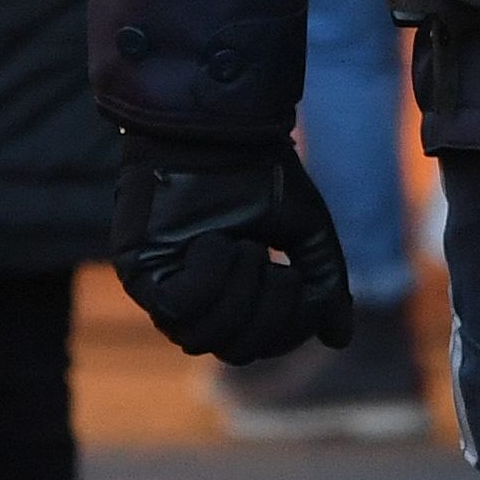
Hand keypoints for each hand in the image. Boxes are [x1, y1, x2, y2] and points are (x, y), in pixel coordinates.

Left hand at [112, 130, 354, 364]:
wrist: (222, 128)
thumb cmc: (259, 171)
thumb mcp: (304, 231)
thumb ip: (322, 282)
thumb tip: (339, 338)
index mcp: (230, 295)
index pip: (258, 346)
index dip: (288, 328)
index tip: (300, 280)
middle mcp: (194, 301)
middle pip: (234, 350)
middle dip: (268, 310)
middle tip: (275, 263)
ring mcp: (163, 289)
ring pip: (203, 337)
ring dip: (240, 292)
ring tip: (246, 246)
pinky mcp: (140, 272)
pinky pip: (178, 308)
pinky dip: (210, 278)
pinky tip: (218, 240)